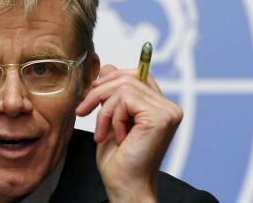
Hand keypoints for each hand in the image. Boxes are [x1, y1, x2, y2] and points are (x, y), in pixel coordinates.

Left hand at [75, 65, 181, 201]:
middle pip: (128, 77)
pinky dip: (111, 117)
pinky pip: (124, 100)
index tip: (91, 95)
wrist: (125, 186)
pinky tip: (116, 137)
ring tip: (101, 131)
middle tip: (83, 110)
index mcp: (159, 106)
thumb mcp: (111, 117)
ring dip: (103, 109)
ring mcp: (167, 111)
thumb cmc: (118, 159)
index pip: (136, 74)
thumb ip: (113, 93)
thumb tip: (106, 66)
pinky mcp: (159, 117)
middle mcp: (168, 107)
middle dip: (99, 91)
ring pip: (122, 87)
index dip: (111, 79)